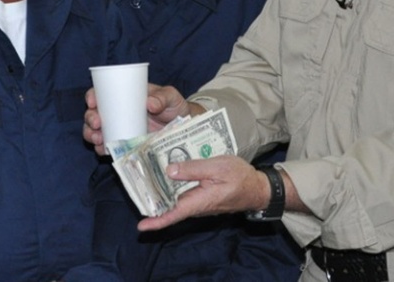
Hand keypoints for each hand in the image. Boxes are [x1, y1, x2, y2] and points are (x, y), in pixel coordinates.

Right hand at [83, 84, 201, 155]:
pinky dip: (101, 149)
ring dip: (91, 135)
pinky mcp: (123, 145)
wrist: (183, 127)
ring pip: (96, 131)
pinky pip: (106, 148)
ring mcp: (119, 129)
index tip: (92, 102)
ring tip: (97, 139)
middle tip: (97, 124)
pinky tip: (102, 150)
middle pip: (94, 113)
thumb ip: (162, 97)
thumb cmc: (174, 106)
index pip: (102, 93)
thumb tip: (150, 104)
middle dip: (90, 118)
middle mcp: (117, 113)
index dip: (92, 96)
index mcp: (124, 96)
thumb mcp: (170, 97)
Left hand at [136, 155, 265, 231]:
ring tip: (144, 176)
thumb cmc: (240, 177)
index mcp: (199, 201)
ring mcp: (199, 201)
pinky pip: (184, 193)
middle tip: (135, 185)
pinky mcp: (202, 195)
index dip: (156, 221)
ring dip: (161, 191)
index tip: (141, 226)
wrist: (258, 187)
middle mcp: (196, 205)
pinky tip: (165, 173)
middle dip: (153, 200)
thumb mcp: (217, 167)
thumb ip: (193, 168)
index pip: (174, 215)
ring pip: (176, 199)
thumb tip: (169, 170)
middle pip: (170, 206)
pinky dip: (173, 185)